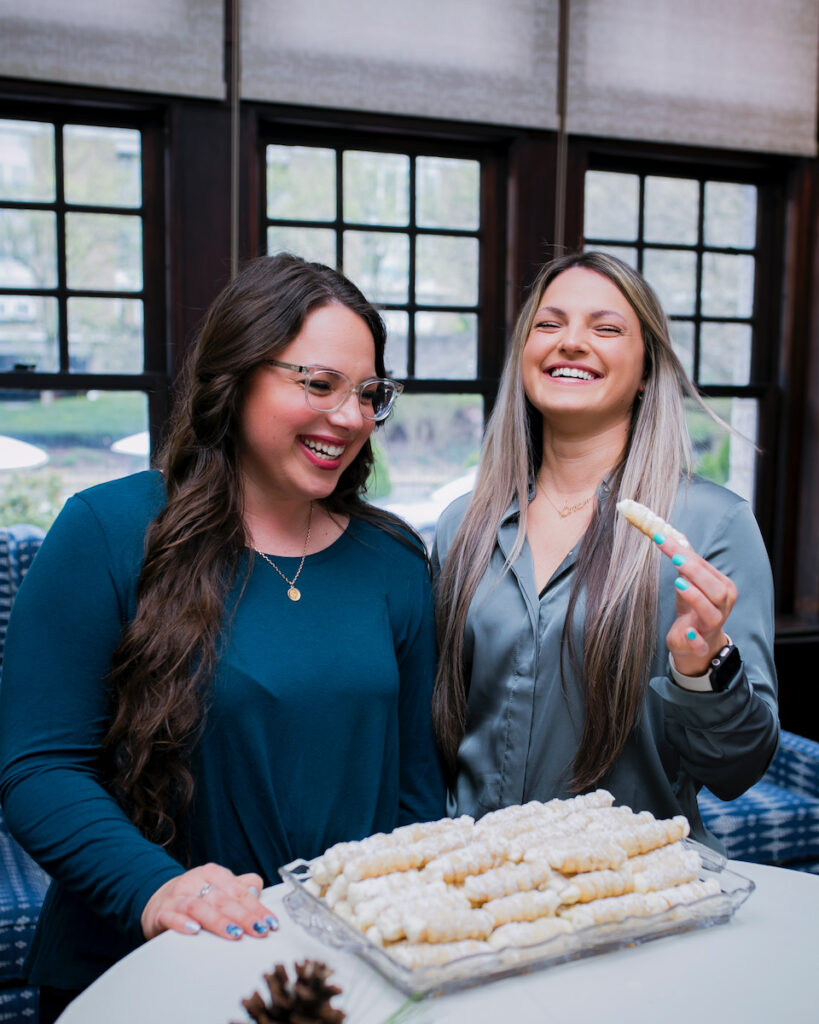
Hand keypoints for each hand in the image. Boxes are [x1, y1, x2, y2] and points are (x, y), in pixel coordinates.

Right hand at [140, 863, 277, 940]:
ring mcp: (178, 896)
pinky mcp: (162, 912)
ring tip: (235, 933)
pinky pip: (172, 917)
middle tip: (259, 930)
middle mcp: (196, 881)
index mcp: (213, 873)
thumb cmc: (195, 895)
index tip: (270, 923)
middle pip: (223, 899)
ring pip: (200, 907)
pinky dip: (183, 923)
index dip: (257, 907)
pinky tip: (194, 931)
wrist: (157, 899)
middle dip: (243, 916)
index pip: (239, 890)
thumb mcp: (218, 887)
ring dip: (218, 921)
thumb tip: (257, 889)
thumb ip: (239, 887)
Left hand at [654, 532, 736, 677]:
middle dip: (694, 571)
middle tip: (674, 557)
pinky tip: (688, 632)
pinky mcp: (700, 646)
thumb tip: (673, 533)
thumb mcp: (689, 582)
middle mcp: (722, 606)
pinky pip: (701, 644)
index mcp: (722, 588)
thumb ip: (685, 561)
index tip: (662, 537)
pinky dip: (695, 639)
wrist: (698, 644)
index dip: (683, 552)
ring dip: (695, 597)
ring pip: (711, 612)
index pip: (703, 566)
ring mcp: (712, 627)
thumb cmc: (693, 608)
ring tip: (678, 582)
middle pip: (715, 588)